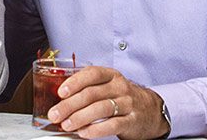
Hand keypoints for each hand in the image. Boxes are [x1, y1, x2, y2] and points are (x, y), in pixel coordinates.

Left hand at [48, 66, 169, 139]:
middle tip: (55, 114)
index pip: (92, 73)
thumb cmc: (122, 98)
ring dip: (80, 117)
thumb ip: (89, 88)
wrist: (151, 111)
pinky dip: (95, 130)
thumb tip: (59, 99)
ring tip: (66, 125)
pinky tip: (84, 133)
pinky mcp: (132, 120)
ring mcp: (128, 104)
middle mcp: (120, 87)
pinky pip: (112, 125)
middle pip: (92, 93)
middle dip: (69, 105)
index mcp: (111, 75)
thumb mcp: (109, 86)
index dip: (75, 82)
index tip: (60, 92)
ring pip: (101, 109)